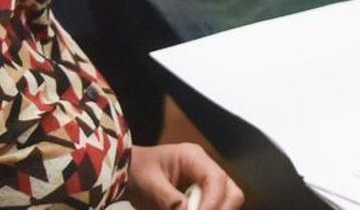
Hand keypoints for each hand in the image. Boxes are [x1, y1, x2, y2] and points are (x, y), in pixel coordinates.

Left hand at [126, 144, 243, 209]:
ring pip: (227, 203)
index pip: (216, 178)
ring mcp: (205, 184)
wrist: (128, 175)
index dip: (213, 203)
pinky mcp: (202, 198)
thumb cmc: (136, 172)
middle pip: (231, 193)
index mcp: (192, 156)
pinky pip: (214, 209)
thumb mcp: (148, 184)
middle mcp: (204, 168)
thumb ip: (168, 199)